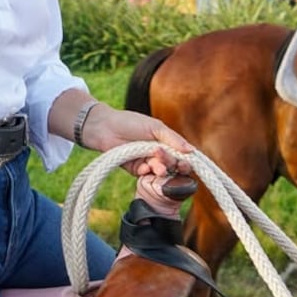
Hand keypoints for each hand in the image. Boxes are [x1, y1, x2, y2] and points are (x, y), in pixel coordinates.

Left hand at [78, 104, 192, 180]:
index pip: (181, 155)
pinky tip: (144, 166)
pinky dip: (146, 171)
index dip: (185, 161)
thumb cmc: (130, 122)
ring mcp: (147, 162)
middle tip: (163, 158)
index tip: (185, 163)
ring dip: (160, 169)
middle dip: (171, 163)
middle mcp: (159, 154)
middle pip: (172, 165)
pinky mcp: (136, 170)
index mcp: (166, 142)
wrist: (104, 127)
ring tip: (156, 165)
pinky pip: (146, 175)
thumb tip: (192, 150)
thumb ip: (172, 139)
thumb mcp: (155, 127)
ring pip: (160, 171)